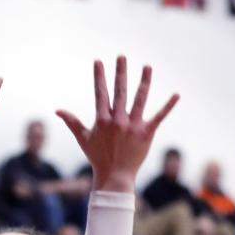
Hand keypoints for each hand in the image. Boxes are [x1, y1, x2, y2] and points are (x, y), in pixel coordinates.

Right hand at [56, 59, 178, 193]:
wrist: (114, 177)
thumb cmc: (98, 158)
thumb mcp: (83, 138)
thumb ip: (72, 121)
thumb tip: (57, 110)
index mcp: (103, 120)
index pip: (100, 93)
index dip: (99, 77)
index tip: (99, 62)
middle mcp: (118, 120)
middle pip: (120, 91)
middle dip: (120, 72)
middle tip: (121, 57)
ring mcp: (132, 126)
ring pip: (139, 99)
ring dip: (144, 81)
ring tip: (147, 66)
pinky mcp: (146, 133)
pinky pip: (159, 117)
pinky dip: (168, 106)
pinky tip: (176, 94)